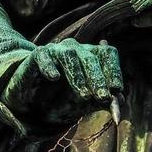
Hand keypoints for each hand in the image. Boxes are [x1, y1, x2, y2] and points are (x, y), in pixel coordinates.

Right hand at [2, 40, 122, 135]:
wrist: (31, 100)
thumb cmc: (62, 98)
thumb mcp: (84, 102)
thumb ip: (102, 100)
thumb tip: (120, 101)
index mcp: (91, 56)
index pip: (108, 55)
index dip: (114, 71)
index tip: (117, 90)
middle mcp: (76, 49)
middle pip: (91, 57)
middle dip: (98, 79)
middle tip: (103, 98)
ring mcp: (56, 50)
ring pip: (69, 55)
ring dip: (78, 76)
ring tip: (85, 95)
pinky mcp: (37, 55)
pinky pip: (43, 56)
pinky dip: (49, 66)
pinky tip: (54, 78)